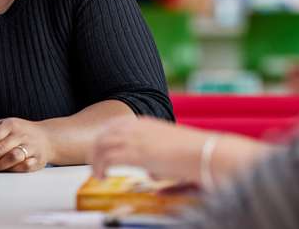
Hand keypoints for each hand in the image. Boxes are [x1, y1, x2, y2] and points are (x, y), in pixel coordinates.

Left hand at [0, 118, 50, 172]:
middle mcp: (21, 135)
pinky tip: (4, 171)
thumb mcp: (3, 125)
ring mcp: (31, 147)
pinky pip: (24, 167)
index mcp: (11, 124)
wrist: (47, 138)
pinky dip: (12, 170)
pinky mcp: (38, 159)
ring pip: (12, 158)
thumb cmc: (21, 131)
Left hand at [89, 116, 207, 181]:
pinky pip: (107, 159)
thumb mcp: (171, 153)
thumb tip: (151, 175)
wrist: (203, 153)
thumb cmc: (194, 154)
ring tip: (98, 174)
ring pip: (102, 145)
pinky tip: (103, 177)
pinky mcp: (135, 154)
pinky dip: (100, 168)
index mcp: (145, 123)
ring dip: (96, 160)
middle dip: (96, 149)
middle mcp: (137, 128)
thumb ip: (158, 161)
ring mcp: (135, 139)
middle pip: (104, 134)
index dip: (105, 136)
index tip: (101, 148)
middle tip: (95, 164)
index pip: (115, 125)